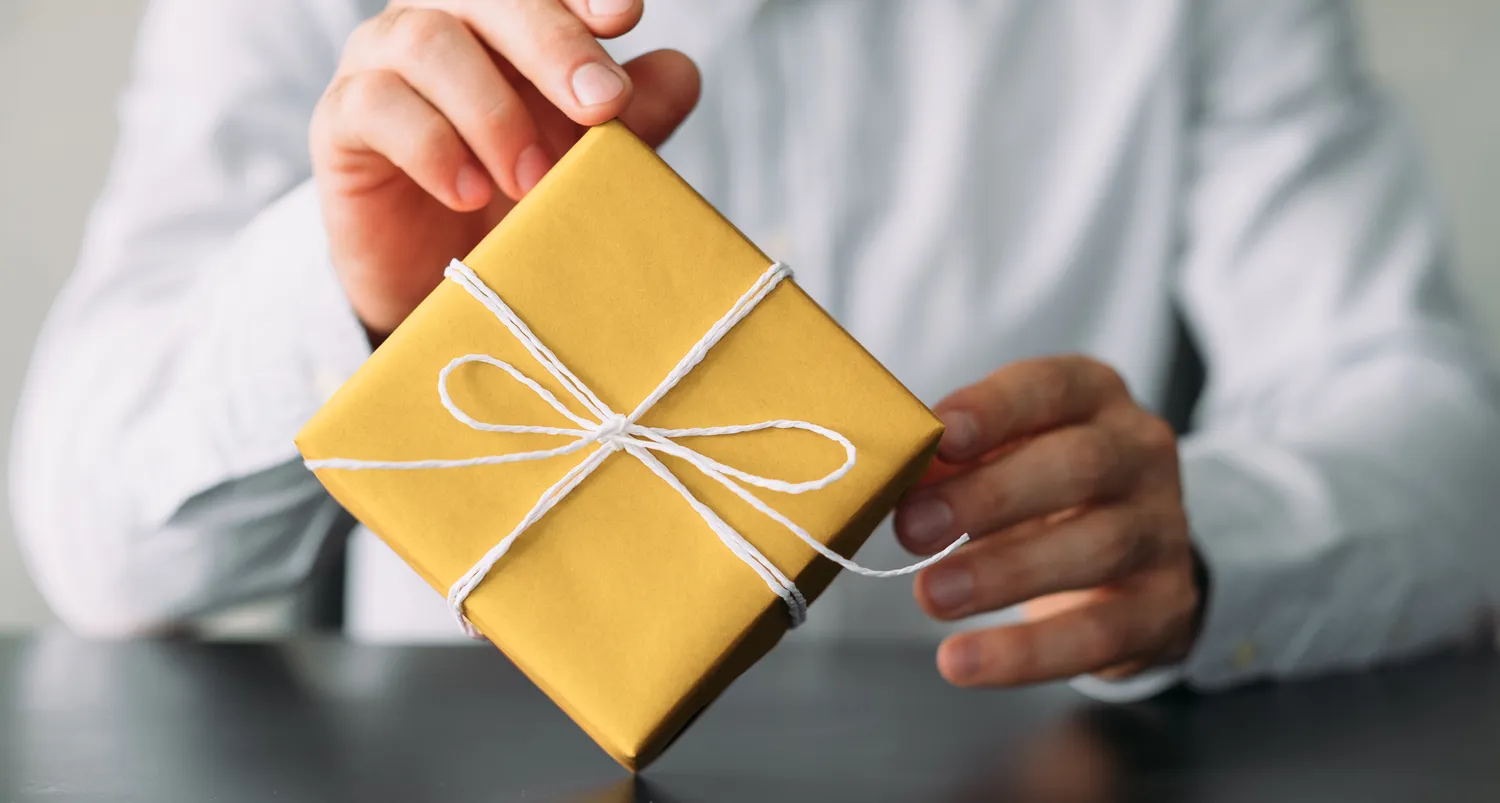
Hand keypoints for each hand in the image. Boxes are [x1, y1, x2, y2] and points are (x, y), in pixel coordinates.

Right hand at [310, 0, 700, 337]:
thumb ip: (635, 117)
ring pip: (427, 41)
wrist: (443, 277)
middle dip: (553, 43)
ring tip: (533, 178)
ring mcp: (382, 63)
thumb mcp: (590, 160)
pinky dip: (432, 147)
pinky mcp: (342, 121)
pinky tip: (471, 191)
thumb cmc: (519, 198)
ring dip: (493, 110)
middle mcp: (441, 21)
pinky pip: (375, 105)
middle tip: (602, 106)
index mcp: (506, 18)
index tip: (624, 16)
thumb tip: (681, 72)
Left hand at [894, 356, 1203, 685]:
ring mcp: (1162, 527)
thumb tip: (896, 477)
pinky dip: (1025, 653)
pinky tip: (962, 661)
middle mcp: (1140, 451)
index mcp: (1094, 397)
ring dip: (1002, 574)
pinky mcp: (1164, 605)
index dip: (994, 410)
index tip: (939, 437)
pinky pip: (1099, 633)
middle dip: (990, 496)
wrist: (1130, 561)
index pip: (1050, 388)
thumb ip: (955, 460)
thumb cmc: (1042, 487)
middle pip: (1079, 465)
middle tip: (913, 528)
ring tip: (931, 596)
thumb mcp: (1004, 455)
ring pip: (1096, 547)